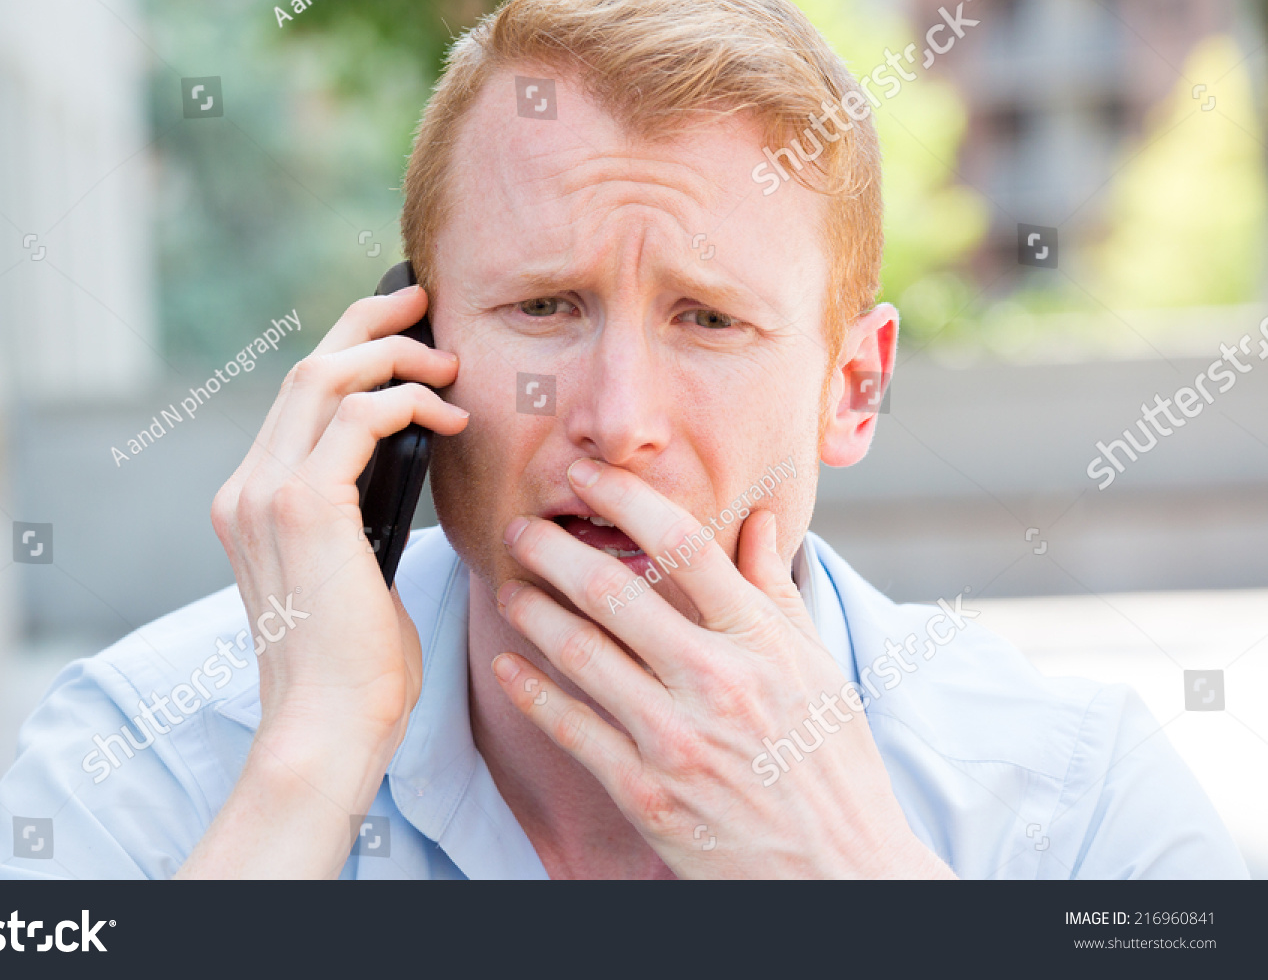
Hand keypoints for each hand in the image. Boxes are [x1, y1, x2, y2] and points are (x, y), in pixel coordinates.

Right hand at [209, 283, 467, 757]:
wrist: (326, 727)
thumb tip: (406, 469)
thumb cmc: (353, 667)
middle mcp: (245, 488)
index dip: (346, 352)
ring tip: (448, 361)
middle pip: (306, 368)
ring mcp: (264, 493)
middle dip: (367, 324)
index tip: (396, 332)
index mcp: (250, 502)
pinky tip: (450, 417)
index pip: (296, 401)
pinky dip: (409, 401)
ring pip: (326, 377)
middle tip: (420, 299)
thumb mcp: (353, 574)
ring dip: (395, 356)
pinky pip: (360, 417)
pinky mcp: (302, 506)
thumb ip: (358, 517)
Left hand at [490, 457, 953, 878]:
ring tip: (510, 588)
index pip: (683, 545)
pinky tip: (510, 666)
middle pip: (614, 591)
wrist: (840, 873)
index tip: (586, 476)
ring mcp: (678, 738)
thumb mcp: (818, 669)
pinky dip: (532, 692)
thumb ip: (775, 592)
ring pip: (582, 653)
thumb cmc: (832, 765)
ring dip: (533, 611)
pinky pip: (573, 729)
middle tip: (521, 528)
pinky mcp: (647, 793)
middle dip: (553, 550)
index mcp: (762, 641)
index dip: (626, 499)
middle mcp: (717, 680)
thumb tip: (757, 521)